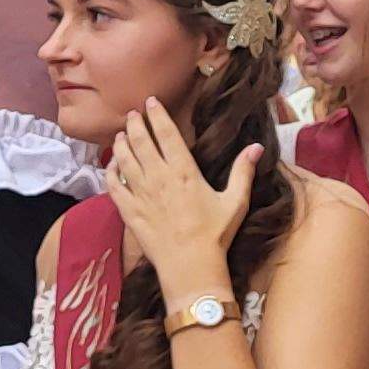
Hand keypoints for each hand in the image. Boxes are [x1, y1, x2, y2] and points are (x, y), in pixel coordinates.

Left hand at [107, 101, 254, 286]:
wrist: (190, 266)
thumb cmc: (215, 234)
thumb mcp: (235, 201)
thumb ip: (243, 171)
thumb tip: (257, 146)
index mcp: (184, 171)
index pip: (166, 134)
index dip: (157, 115)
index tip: (150, 102)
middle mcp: (159, 178)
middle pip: (141, 141)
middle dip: (134, 124)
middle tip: (131, 114)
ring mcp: (141, 194)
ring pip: (124, 159)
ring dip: (121, 143)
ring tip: (120, 134)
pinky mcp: (129, 211)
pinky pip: (114, 185)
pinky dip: (110, 171)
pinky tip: (111, 165)